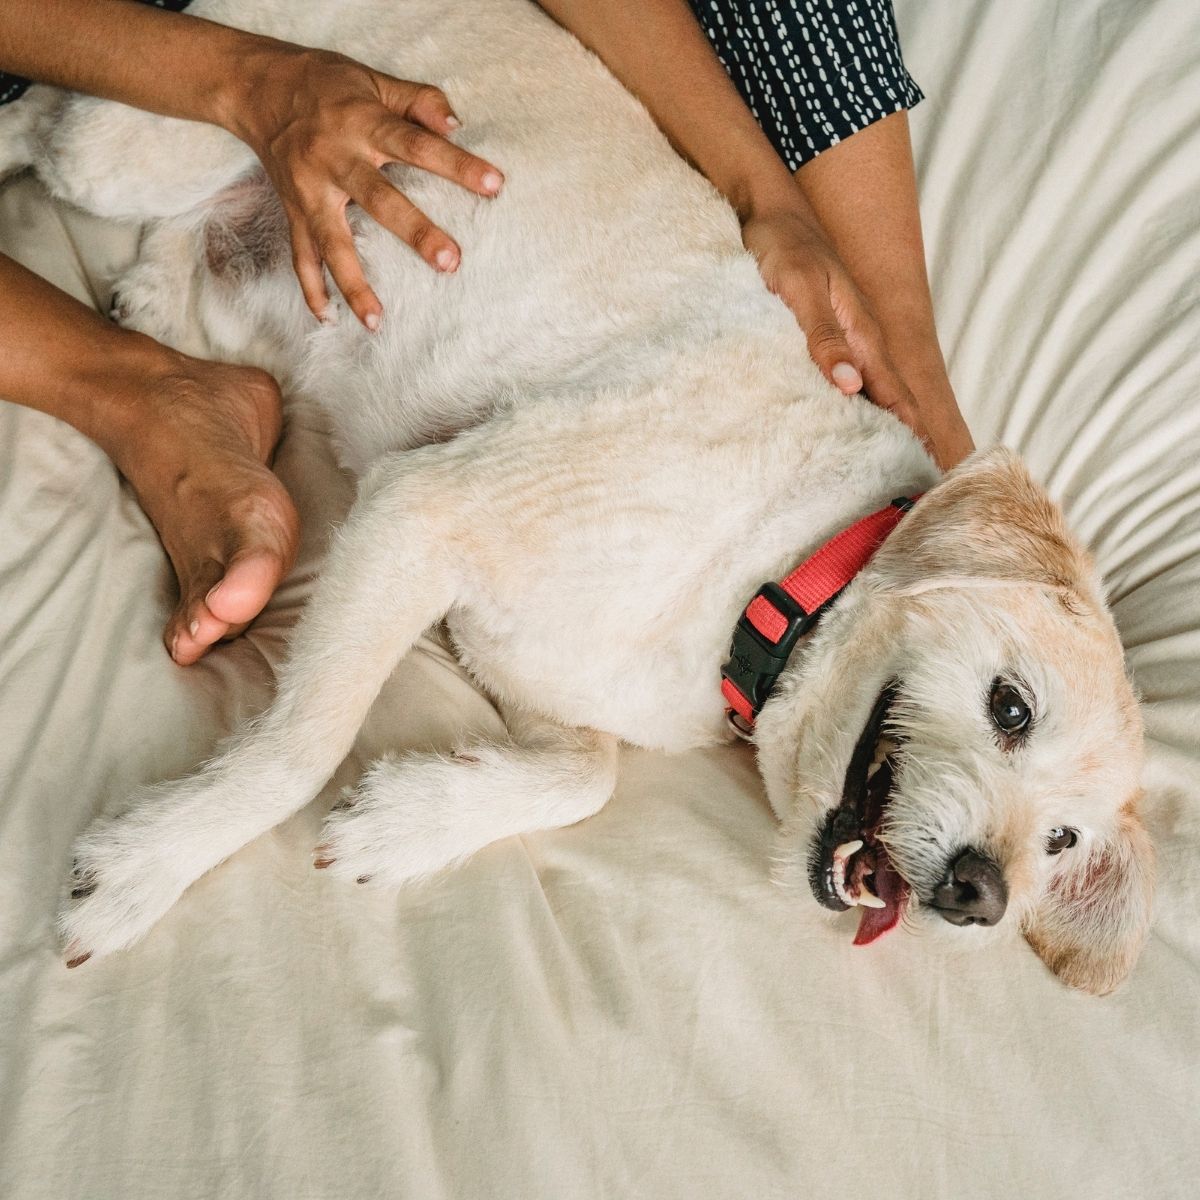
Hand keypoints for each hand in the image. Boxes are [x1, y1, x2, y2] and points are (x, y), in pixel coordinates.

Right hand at [224, 45, 504, 328]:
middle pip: (379, 200)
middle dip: (414, 232)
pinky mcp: (292, 211)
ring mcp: (309, 191)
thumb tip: (457, 126)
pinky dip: (311, 289)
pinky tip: (328, 319)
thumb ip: (419, 101)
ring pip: (333, 243)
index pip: (417, 145)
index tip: (494, 185)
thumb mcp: (374, 80)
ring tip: (376, 321)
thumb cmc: (327, 84)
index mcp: (361, 124)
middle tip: (450, 261)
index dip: (456, 164)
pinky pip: (300, 256)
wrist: (257, 86)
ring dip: (353, 283)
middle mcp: (334, 160)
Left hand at [742, 206, 934, 452]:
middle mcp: (858, 341)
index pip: (894, 394)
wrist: (768, 215)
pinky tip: (843, 430)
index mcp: (860, 333)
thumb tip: (849, 387)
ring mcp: (843, 340)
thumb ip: (822, 337)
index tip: (924, 472)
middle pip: (888, 399)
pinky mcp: (823, 338)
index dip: (909, 433)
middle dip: (902, 440)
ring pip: (867, 393)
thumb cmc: (782, 248)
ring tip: (884, 470)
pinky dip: (850, 408)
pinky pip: (842, 381)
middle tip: (912, 487)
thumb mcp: (799, 291)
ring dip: (878, 428)